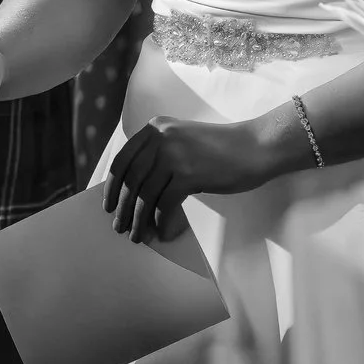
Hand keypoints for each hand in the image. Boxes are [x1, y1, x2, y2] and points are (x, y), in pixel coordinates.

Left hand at [102, 116, 274, 242]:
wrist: (255, 147)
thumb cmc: (221, 150)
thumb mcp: (183, 142)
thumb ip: (159, 157)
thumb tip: (135, 193)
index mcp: (155, 128)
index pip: (123, 160)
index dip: (112, 186)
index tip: (108, 205)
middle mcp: (161, 137)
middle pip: (131, 180)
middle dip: (123, 208)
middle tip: (120, 227)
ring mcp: (174, 154)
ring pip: (145, 194)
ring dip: (139, 220)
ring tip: (137, 236)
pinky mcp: (189, 173)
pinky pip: (165, 204)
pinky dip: (161, 222)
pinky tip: (163, 233)